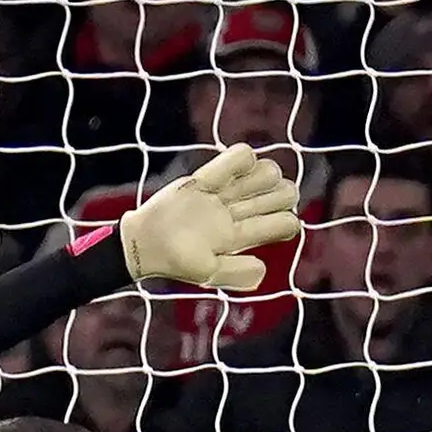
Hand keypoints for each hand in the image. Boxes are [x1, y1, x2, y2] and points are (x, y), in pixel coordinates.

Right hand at [118, 144, 306, 290]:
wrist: (144, 242)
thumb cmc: (175, 261)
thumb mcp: (207, 273)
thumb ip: (237, 273)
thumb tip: (263, 268)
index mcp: (243, 236)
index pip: (285, 223)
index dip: (287, 222)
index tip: (276, 224)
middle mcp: (238, 213)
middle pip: (284, 193)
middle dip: (282, 194)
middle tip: (259, 201)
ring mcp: (224, 194)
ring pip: (267, 173)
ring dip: (265, 175)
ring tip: (243, 185)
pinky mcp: (207, 177)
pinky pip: (238, 158)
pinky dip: (241, 160)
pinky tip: (228, 171)